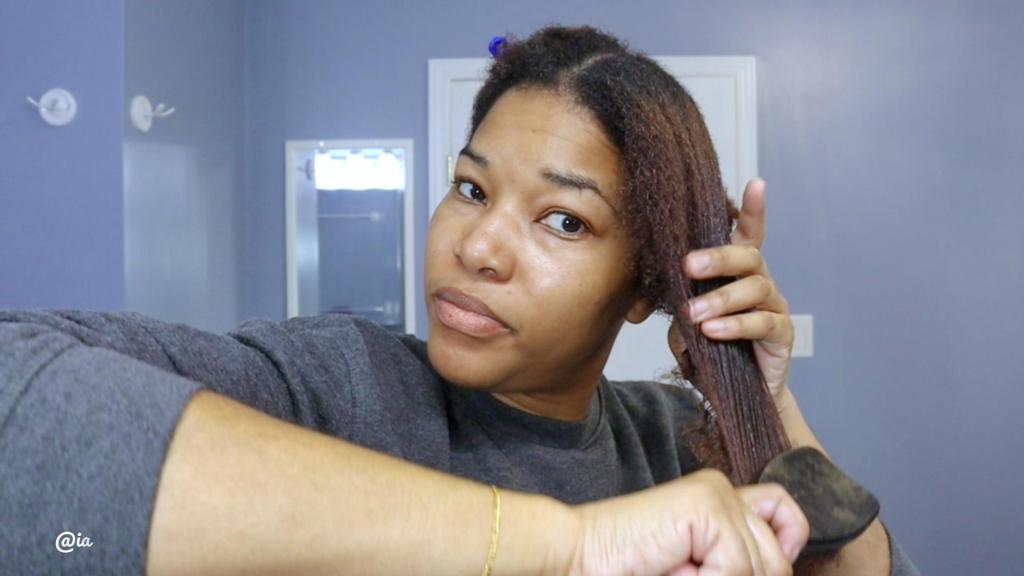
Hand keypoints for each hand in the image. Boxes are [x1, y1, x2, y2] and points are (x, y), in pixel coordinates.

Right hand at [569, 469, 808, 574]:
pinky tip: (674, 569)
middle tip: (688, 573)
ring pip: (762, 569)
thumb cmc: (628, 567)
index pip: (784, 512)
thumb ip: (734, 565)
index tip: (758, 572)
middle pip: (779, 558)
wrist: (579, 558)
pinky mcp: (707, 506)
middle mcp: (722, 490)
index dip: (786, 546)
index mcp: (717, 502)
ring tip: (676, 571)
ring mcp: (716, 494)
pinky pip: (738, 567)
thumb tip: (779, 573)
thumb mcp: (696, 570)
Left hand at [668, 178, 794, 404]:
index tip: (756, 182)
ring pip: (755, 289)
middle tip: (689, 266)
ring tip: (695, 316)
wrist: (736, 397)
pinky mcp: (782, 335)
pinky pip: (762, 323)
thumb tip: (665, 298)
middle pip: (748, 257)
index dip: (754, 210)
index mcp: (737, 274)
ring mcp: (774, 308)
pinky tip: (713, 331)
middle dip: (718, 258)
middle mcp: (760, 283)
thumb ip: (678, 306)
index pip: (749, 235)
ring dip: (721, 300)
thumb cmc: (712, 352)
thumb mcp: (685, 325)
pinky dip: (735, 326)